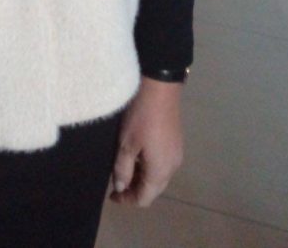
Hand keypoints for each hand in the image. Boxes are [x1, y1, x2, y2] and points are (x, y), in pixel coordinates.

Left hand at [110, 77, 183, 207]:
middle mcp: (172, 167)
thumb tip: (121, 188)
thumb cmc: (141, 116)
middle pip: (154, 189)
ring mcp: (177, 154)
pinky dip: (150, 166)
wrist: (161, 86)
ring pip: (159, 177)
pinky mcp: (176, 142)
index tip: (111, 196)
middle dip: (135, 190)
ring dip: (142, 178)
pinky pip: (163, 163)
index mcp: (160, 171)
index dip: (127, 201)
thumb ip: (123, 170)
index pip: (144, 198)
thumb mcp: (126, 144)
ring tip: (124, 169)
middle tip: (116, 184)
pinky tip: (138, 155)